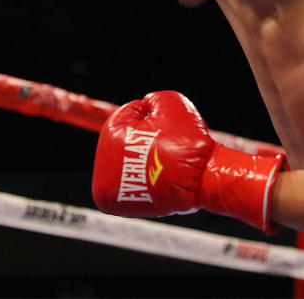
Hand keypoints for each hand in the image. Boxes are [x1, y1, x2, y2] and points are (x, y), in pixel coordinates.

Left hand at [91, 90, 285, 232]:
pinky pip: (127, 185)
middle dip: (142, 138)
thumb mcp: (172, 104)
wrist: (201, 181)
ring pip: (126, 163)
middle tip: (165, 142)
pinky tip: (158, 177)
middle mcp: (103, 162)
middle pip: (123, 141)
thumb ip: (154, 99)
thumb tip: (146, 105)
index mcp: (111, 134)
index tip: (164, 122)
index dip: (146, 114)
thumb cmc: (186, 142)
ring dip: (141, 159)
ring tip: (164, 161)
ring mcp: (107, 185)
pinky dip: (141, 179)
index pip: (125, 116)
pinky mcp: (116, 203)